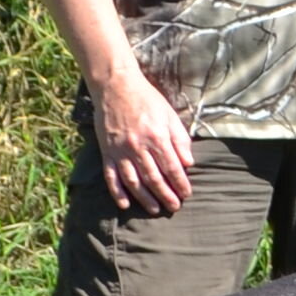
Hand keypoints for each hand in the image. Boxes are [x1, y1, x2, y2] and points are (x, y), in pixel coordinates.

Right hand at [93, 71, 197, 213]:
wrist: (116, 86)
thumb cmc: (147, 99)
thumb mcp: (169, 115)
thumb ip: (180, 139)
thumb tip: (189, 163)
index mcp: (157, 137)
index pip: (172, 167)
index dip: (180, 183)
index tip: (186, 194)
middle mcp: (138, 147)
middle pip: (154, 179)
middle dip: (166, 195)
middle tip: (174, 207)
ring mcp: (120, 151)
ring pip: (134, 182)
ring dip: (145, 199)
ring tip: (155, 210)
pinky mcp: (107, 152)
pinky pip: (111, 177)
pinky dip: (117, 193)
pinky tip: (125, 204)